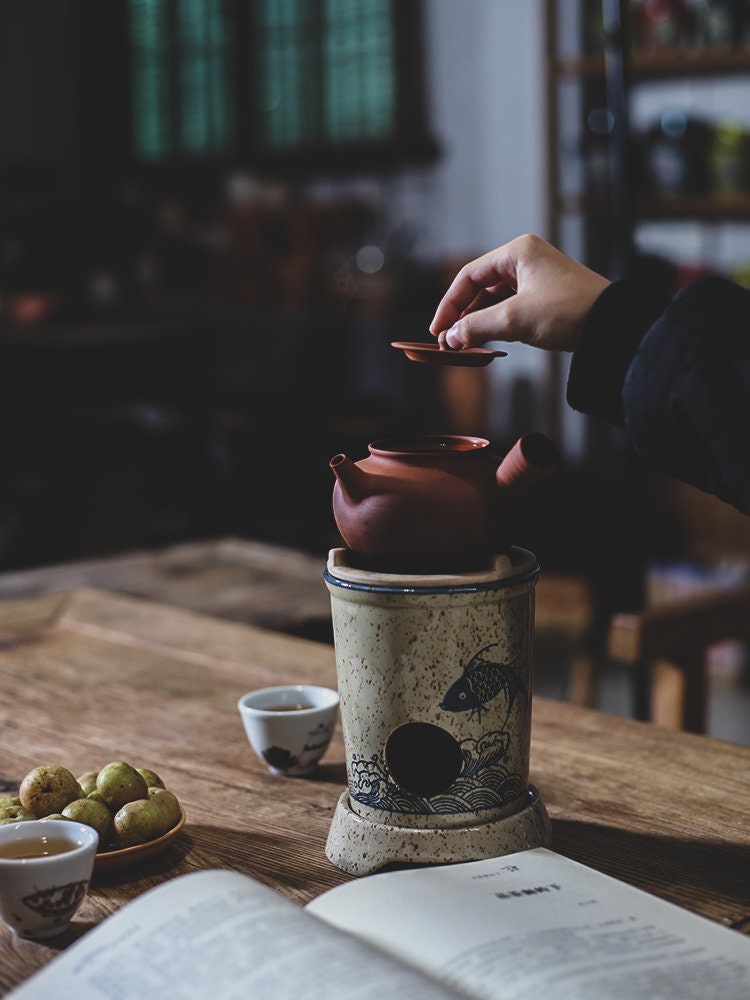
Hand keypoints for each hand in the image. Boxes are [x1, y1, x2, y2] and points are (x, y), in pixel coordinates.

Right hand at [429, 234, 609, 351]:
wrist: (612, 325)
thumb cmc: (567, 312)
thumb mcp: (514, 319)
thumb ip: (476, 326)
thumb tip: (451, 337)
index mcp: (517, 252)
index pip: (469, 275)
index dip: (449, 304)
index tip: (438, 330)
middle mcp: (526, 259)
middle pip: (480, 287)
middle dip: (462, 315)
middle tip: (449, 342)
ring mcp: (537, 277)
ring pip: (494, 299)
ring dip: (478, 322)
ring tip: (465, 345)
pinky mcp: (545, 296)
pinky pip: (510, 307)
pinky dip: (496, 324)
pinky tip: (487, 340)